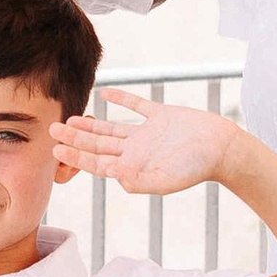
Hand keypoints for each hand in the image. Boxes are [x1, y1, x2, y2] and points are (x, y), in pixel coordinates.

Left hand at [54, 88, 237, 197]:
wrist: (223, 147)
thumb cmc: (197, 166)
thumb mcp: (167, 179)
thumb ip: (140, 181)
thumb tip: (116, 179)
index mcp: (134, 167)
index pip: (98, 163)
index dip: (76, 156)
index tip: (56, 148)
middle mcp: (137, 151)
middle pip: (99, 146)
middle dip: (75, 139)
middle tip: (52, 129)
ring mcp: (147, 134)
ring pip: (112, 128)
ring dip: (91, 124)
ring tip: (71, 118)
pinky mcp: (160, 117)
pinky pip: (136, 106)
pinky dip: (121, 100)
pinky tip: (105, 95)